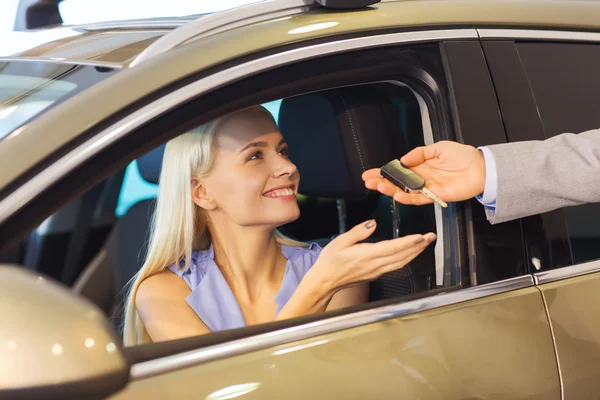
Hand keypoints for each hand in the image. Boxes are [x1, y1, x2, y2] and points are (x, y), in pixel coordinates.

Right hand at [308, 220, 435, 294]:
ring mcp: (376, 271)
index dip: (408, 242)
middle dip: (418, 246)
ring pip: (401, 262)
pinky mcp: (375, 274)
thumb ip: (358, 232)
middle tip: (431, 236)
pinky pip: (396, 266)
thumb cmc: (329, 262)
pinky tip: (410, 253)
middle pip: (402, 256)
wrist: (325, 282)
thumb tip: (372, 223)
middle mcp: (374, 265)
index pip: (393, 248)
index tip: (421, 236)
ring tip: (425, 243)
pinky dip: (406, 258)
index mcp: (366, 255)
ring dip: (415, 253)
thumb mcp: (340, 242)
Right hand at [362, 141, 485, 205]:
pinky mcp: (435, 196)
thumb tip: (403, 160)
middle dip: (382, 182)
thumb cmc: (464, 156)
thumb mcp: (438, 147)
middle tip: (368, 182)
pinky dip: (407, 198)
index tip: (370, 173)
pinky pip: (418, 199)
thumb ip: (419, 153)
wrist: (481, 168)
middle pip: (397, 182)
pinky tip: (397, 195)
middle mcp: (421, 178)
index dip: (384, 172)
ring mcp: (427, 188)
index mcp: (420, 166)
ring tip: (378, 187)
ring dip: (391, 190)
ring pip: (404, 191)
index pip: (398, 170)